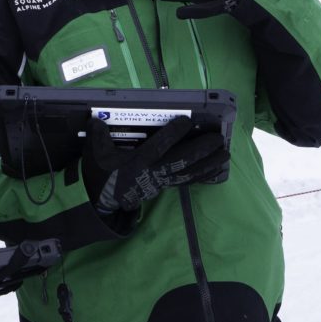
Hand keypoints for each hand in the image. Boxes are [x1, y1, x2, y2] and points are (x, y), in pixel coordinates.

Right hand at [81, 117, 229, 212]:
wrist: (105, 202)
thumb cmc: (102, 175)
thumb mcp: (96, 155)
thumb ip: (98, 136)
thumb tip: (95, 119)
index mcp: (137, 162)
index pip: (158, 147)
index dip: (172, 135)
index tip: (186, 121)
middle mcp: (153, 172)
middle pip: (181, 161)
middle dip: (201, 151)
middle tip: (218, 140)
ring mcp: (161, 181)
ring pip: (189, 173)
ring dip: (209, 164)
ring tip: (225, 154)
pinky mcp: (165, 186)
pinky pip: (188, 181)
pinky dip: (204, 175)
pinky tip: (218, 169)